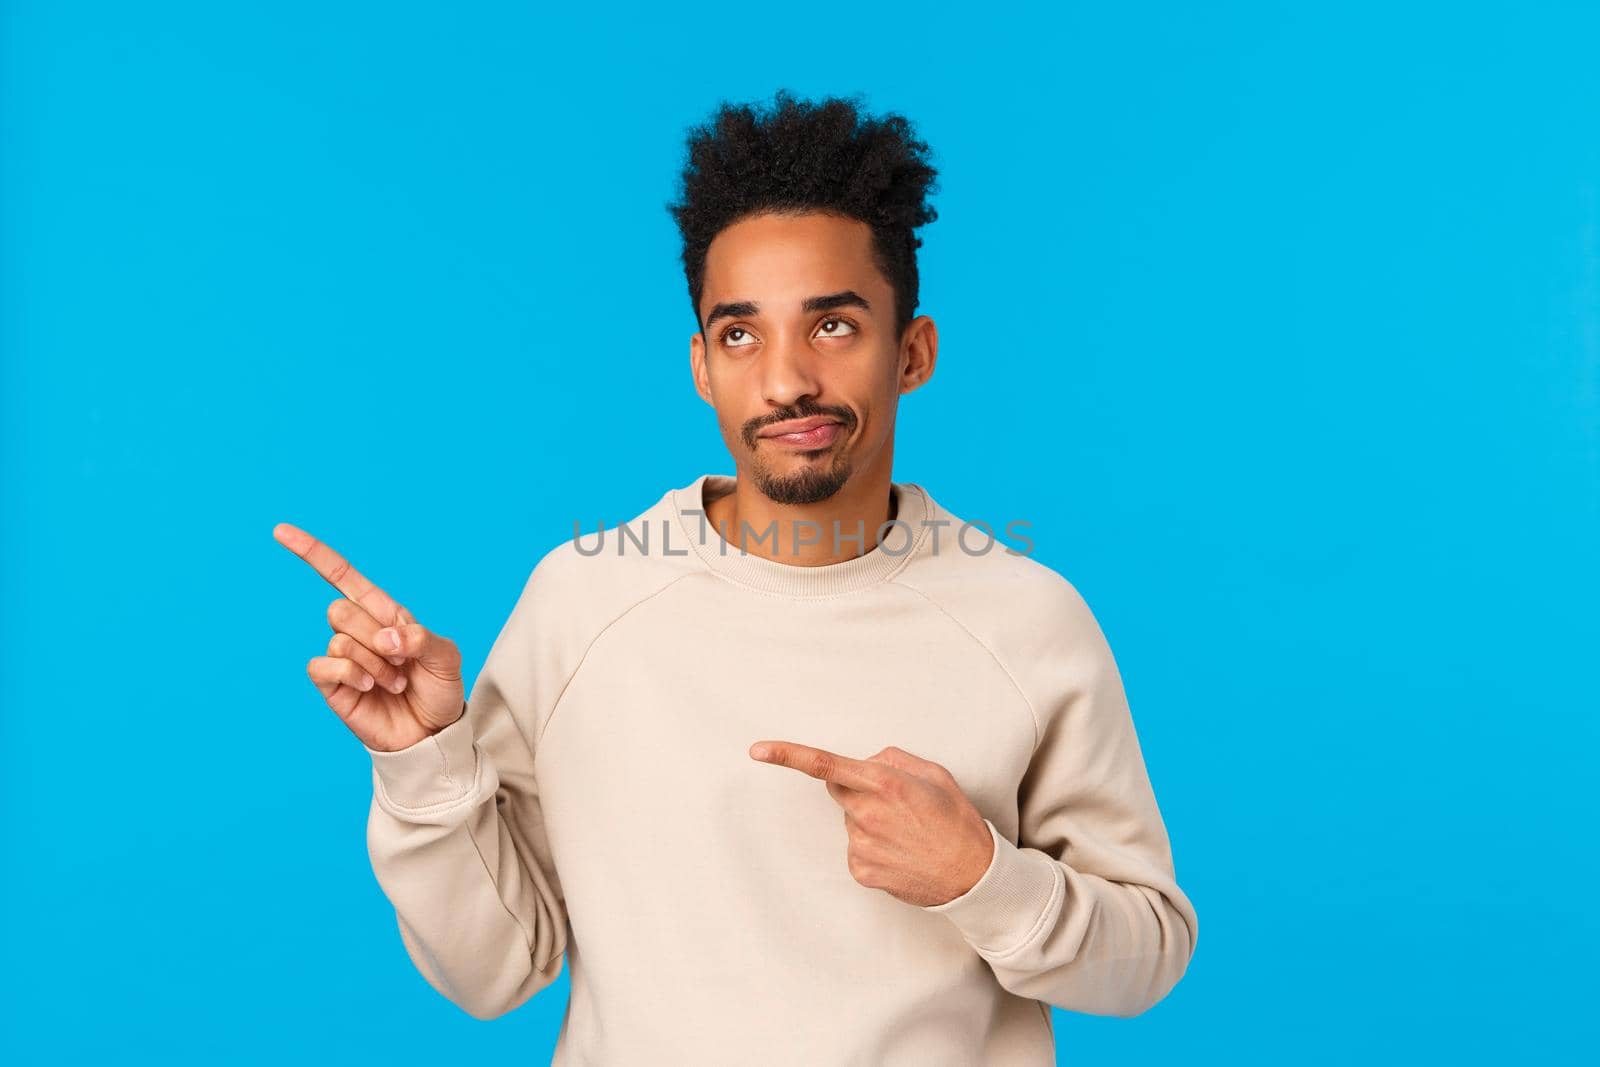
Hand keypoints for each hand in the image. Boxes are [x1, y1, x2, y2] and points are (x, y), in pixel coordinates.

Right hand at [274, 522, 464, 752]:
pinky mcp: (332, 685)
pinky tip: (370, 687)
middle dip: (375, 637)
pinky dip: (350, 674)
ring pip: (338, 640)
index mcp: (384, 613)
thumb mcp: (446, 657)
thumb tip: (385, 638)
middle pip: (339, 610)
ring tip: (394, 682)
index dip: (313, 553)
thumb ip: (420, 639)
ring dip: (373, 663)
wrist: (432, 733)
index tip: (280, 531)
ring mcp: (343, 658)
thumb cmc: (439, 690)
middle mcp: (359, 631)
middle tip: (401, 662)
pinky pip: (322, 666)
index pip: (342, 576)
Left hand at [748, 740, 995, 906]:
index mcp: (884, 784)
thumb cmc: (956, 820)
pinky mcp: (861, 870)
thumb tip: (865, 762)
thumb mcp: (934, 775)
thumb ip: (893, 759)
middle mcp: (867, 814)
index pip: (825, 765)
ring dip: (869, 820)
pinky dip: (872, 847)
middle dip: (858, 789)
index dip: (787, 755)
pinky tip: (900, 852)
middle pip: (839, 789)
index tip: (757, 750)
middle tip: (896, 803)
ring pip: (850, 820)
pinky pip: (855, 848)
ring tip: (906, 833)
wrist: (972, 875)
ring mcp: (861, 845)